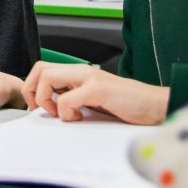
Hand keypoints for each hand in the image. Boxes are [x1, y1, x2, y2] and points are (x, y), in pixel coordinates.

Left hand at [21, 62, 169, 124]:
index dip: (33, 87)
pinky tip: (78, 118)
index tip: (37, 107)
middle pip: (39, 69)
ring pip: (47, 78)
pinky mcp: (98, 89)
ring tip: (60, 114)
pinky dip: (65, 112)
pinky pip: (67, 99)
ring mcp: (89, 78)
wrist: (154, 106)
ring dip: (46, 99)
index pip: (42, 69)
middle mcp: (81, 70)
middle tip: (42, 110)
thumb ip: (74, 98)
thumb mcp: (93, 100)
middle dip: (32, 91)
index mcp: (78, 72)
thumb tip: (51, 108)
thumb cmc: (125, 106)